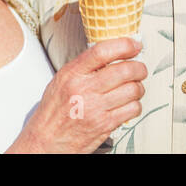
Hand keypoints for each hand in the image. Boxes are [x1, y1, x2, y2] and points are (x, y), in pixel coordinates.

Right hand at [8, 38, 146, 153]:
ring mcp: (96, 108)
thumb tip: (110, 55)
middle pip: (124, 70)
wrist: (46, 141)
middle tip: (139, 69)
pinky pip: (132, 109)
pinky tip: (127, 105)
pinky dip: (135, 106)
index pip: (102, 51)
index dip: (123, 45)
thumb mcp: (61, 81)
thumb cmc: (53, 111)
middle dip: (139, 68)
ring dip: (138, 88)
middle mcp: (84, 89)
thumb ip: (83, 68)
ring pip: (133, 90)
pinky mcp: (105, 124)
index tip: (134, 44)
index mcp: (72, 73)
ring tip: (133, 88)